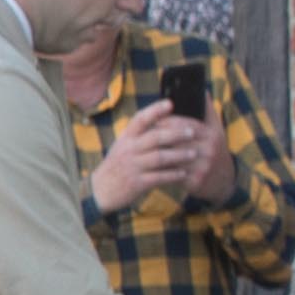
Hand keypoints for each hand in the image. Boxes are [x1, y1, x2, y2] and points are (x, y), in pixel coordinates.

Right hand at [90, 101, 213, 214]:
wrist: (100, 191)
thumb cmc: (117, 165)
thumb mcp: (123, 146)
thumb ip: (139, 135)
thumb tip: (162, 120)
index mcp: (126, 138)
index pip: (140, 119)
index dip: (155, 110)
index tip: (171, 103)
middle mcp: (129, 150)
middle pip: (155, 137)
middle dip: (176, 133)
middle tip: (193, 132)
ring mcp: (133, 166)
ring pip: (160, 157)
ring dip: (179, 155)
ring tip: (194, 153)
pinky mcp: (137, 183)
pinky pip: (159, 177)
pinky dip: (173, 175)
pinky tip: (184, 173)